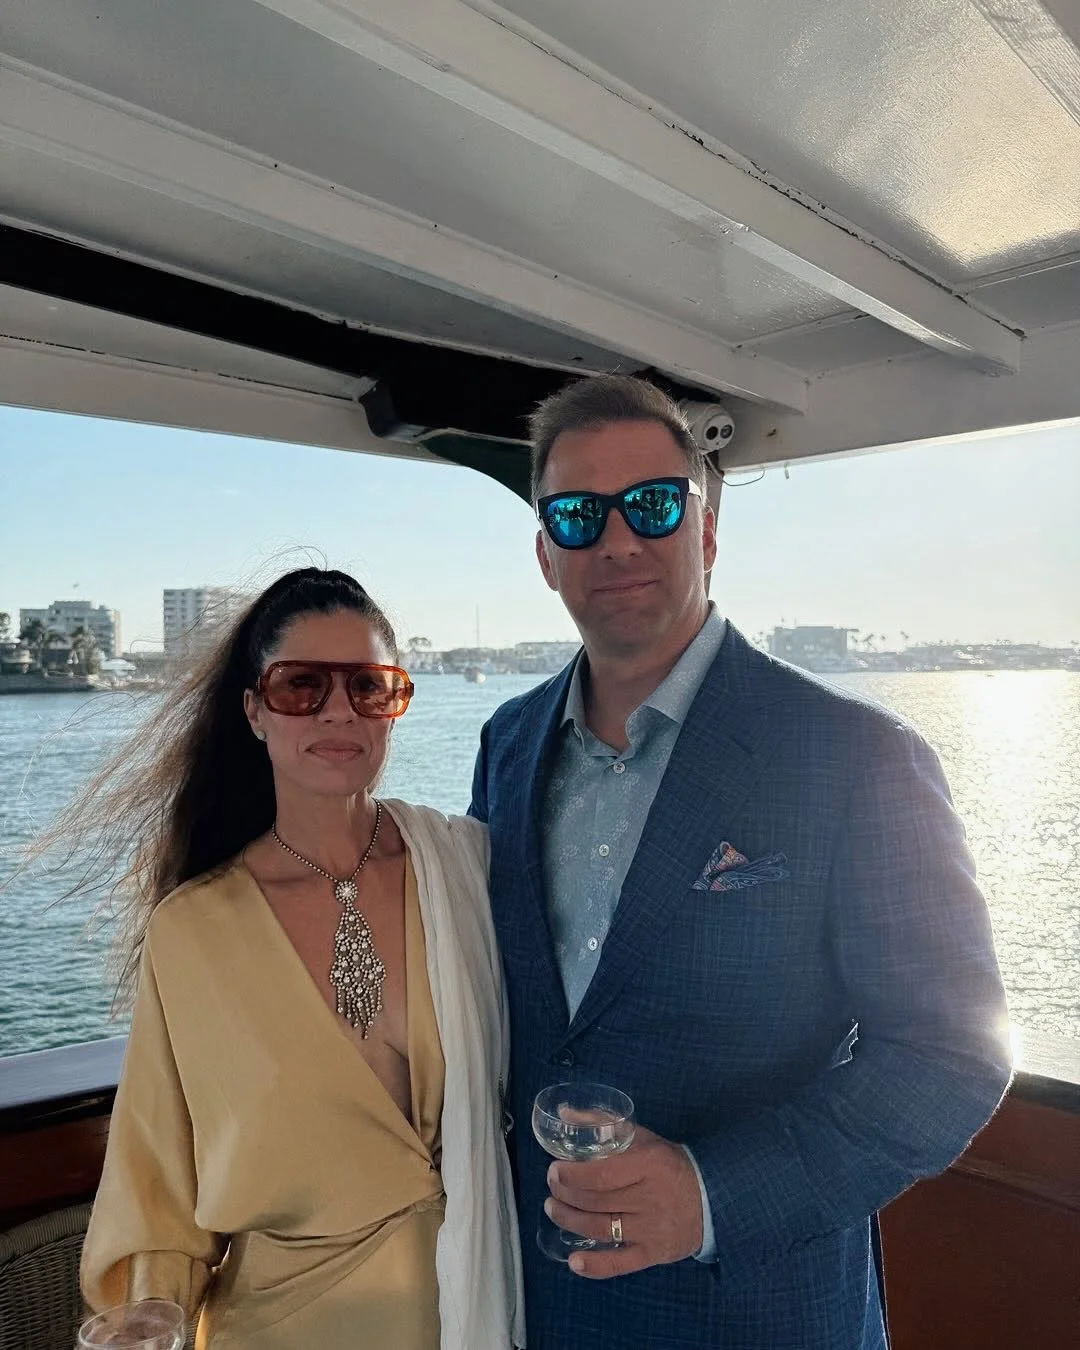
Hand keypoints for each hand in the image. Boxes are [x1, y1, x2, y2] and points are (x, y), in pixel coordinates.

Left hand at [544, 1124, 703, 1277]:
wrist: (709, 1198)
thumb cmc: (667, 1163)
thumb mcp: (641, 1136)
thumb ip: (602, 1123)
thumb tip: (565, 1113)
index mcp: (648, 1164)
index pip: (601, 1174)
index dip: (571, 1175)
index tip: (554, 1169)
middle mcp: (649, 1198)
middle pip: (596, 1201)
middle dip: (565, 1194)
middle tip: (552, 1187)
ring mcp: (651, 1230)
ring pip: (601, 1229)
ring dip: (570, 1221)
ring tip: (553, 1209)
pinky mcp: (653, 1254)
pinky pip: (621, 1263)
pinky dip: (595, 1266)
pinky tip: (574, 1262)